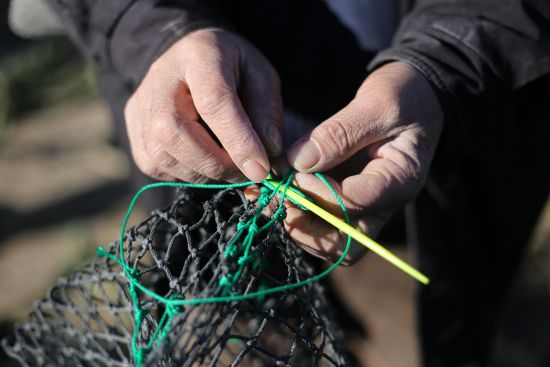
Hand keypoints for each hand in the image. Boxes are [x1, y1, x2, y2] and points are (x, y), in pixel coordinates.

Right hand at [124, 28, 282, 182]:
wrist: (191, 57)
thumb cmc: (232, 69)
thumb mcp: (261, 77)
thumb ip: (266, 112)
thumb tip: (267, 153)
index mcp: (199, 55)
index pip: (213, 102)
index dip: (238, 141)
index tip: (260, 169)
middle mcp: (160, 78)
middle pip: (174, 131)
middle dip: (215, 164)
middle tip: (244, 173)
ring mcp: (141, 103)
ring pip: (161, 155)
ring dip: (202, 173)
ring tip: (228, 168)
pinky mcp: (132, 125)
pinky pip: (153, 164)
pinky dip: (183, 173)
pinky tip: (203, 162)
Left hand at [284, 62, 442, 264]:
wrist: (416, 98)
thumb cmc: (404, 97)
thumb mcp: (377, 104)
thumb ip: (340, 133)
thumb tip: (298, 162)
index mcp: (399, 181)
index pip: (353, 204)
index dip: (316, 192)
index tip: (291, 170)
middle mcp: (383, 204)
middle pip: (341, 242)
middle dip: (302, 224)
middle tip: (274, 195)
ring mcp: (364, 207)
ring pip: (327, 241)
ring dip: (293, 222)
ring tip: (266, 194)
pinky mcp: (347, 201)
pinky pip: (319, 222)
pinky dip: (294, 211)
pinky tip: (272, 189)